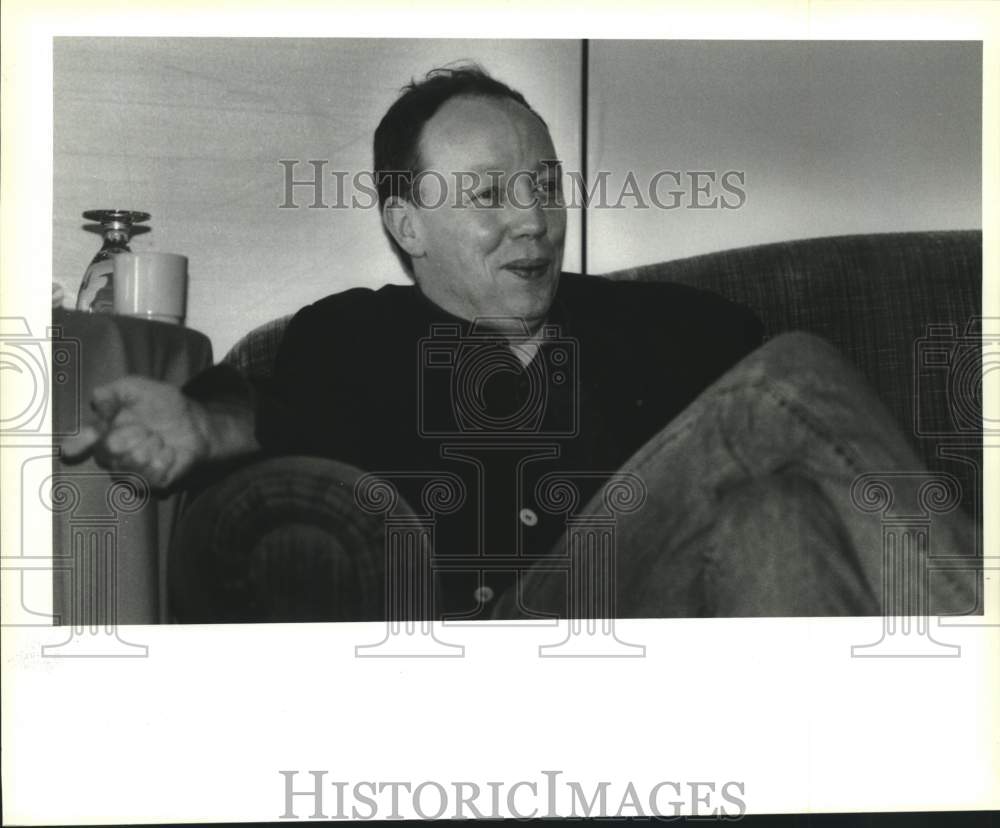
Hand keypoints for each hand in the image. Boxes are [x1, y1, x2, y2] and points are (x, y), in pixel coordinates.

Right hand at [61, 376, 212, 488]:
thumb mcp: (137, 388)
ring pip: (132, 461)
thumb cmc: (165, 405)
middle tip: (147, 428)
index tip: (74, 446)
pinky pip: (153, 473)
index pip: (77, 444)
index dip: (75, 445)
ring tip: (160, 439)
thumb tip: (96, 400)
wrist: (196, 423)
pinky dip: (166, 457)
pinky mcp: (152, 482)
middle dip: (131, 433)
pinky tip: (170, 452)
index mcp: (104, 432)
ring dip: (152, 444)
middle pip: (108, 449)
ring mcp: (132, 471)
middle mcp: (113, 455)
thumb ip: (113, 391)